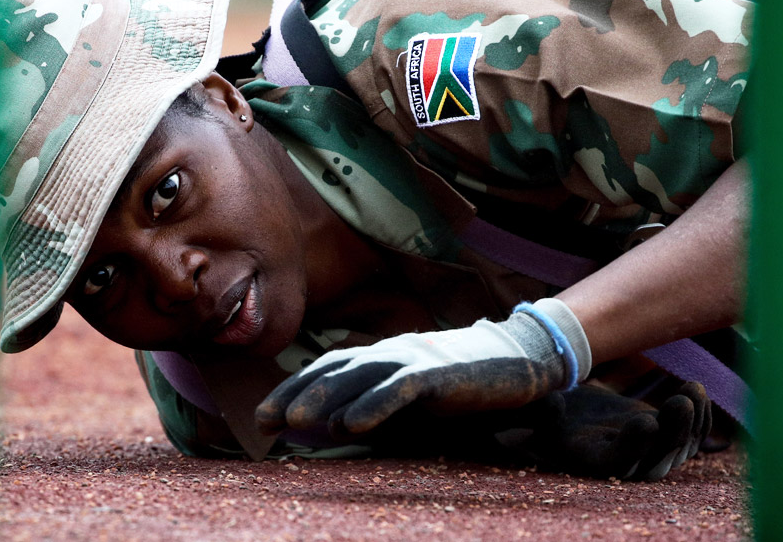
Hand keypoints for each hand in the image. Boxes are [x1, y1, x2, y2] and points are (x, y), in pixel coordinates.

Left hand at [255, 299, 591, 435]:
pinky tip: (350, 424)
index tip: (263, 419)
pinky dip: (373, 405)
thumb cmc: (462, 383)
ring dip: (324, 398)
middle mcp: (390, 351)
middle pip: (333, 370)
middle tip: (264, 421)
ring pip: (359, 376)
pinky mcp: (439, 372)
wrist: (519, 358)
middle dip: (295, 395)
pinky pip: (400, 388)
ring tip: (295, 421)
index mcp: (382, 356)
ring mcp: (414, 358)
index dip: (293, 390)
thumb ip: (377, 407)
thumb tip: (334, 429)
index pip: (327, 369)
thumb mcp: (413, 398)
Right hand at [505, 381, 712, 479]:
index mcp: (594, 462)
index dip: (634, 445)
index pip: (619, 462)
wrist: (572, 414)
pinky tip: (696, 390)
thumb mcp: (536, 413)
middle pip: (657, 458)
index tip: (644, 420)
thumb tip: (553, 403)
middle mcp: (628, 466)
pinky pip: (691, 435)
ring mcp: (651, 455)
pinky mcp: (667, 440)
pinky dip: (699, 416)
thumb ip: (540, 412)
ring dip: (691, 420)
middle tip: (681, 402)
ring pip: (681, 447)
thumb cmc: (550, 414)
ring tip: (693, 389)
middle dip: (672, 431)